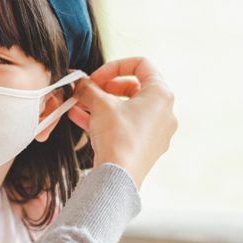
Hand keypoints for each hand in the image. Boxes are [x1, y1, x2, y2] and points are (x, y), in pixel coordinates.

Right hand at [67, 57, 176, 186]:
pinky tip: (79, 119)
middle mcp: (164, 112)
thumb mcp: (99, 104)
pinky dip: (106, 120)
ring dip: (101, 104)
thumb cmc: (118, 137)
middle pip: (133, 88)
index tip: (96, 76)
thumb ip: (88, 87)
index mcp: (161, 94)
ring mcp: (157, 131)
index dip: (114, 67)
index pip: (141, 66)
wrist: (119, 176)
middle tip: (87, 91)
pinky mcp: (146, 147)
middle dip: (105, 87)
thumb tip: (78, 81)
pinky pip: (125, 126)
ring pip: (126, 109)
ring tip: (78, 104)